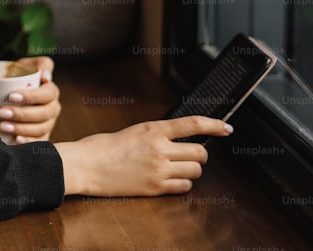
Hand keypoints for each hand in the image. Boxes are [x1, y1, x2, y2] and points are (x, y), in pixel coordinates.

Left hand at [0, 56, 60, 143]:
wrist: (9, 94)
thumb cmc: (18, 77)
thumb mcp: (26, 66)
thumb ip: (39, 64)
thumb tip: (45, 75)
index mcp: (51, 92)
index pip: (47, 94)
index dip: (31, 96)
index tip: (11, 96)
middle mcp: (53, 109)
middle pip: (43, 114)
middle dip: (22, 115)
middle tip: (1, 112)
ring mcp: (48, 124)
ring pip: (40, 130)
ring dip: (22, 129)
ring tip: (3, 126)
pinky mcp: (41, 137)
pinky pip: (39, 143)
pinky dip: (28, 142)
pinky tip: (16, 141)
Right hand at [54, 116, 232, 196]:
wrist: (85, 166)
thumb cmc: (102, 147)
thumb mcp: (132, 132)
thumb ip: (155, 135)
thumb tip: (175, 140)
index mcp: (152, 129)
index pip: (193, 124)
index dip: (215, 125)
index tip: (226, 128)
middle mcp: (159, 148)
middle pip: (200, 152)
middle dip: (198, 154)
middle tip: (189, 156)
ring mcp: (158, 169)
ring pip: (194, 170)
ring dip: (190, 170)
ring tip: (175, 168)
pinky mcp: (155, 187)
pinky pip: (184, 187)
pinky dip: (181, 184)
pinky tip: (170, 180)